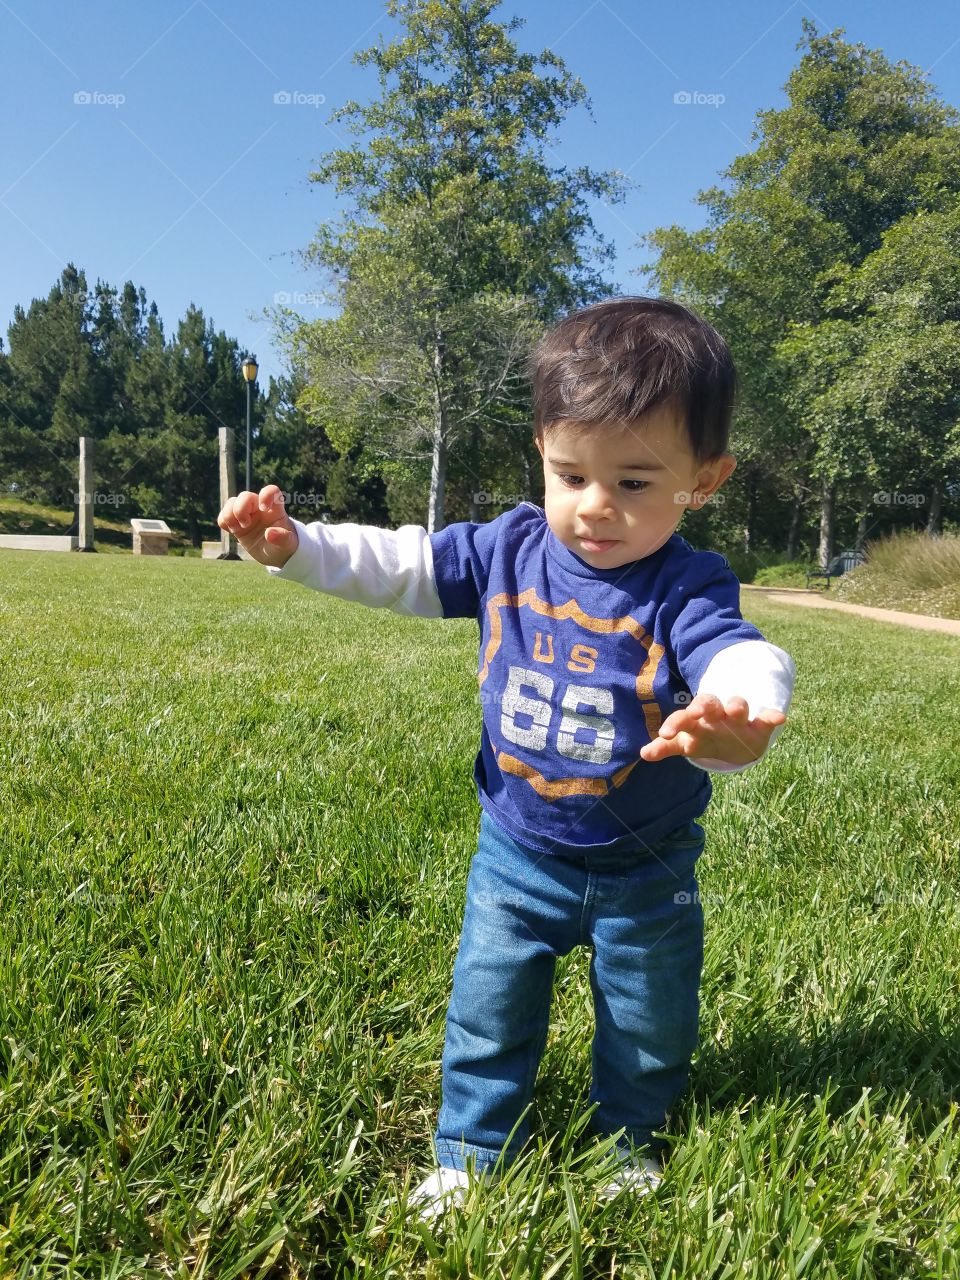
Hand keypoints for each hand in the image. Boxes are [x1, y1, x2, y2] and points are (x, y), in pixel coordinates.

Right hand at [217, 484, 298, 568]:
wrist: (275, 554)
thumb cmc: (284, 546)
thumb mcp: (288, 544)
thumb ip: (282, 538)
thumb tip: (270, 534)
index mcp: (275, 509)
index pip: (271, 491)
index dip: (266, 495)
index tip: (263, 508)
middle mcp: (259, 508)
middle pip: (245, 496)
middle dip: (240, 509)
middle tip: (246, 525)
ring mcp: (247, 514)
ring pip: (231, 502)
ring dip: (229, 514)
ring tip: (237, 529)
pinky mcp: (236, 523)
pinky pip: (223, 515)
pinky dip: (224, 521)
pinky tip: (232, 531)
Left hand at [639, 693, 786, 765]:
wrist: (736, 741)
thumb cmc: (705, 738)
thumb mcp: (686, 743)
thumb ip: (665, 747)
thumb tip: (643, 753)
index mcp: (697, 719)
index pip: (683, 717)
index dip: (675, 723)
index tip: (666, 733)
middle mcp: (717, 715)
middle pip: (708, 704)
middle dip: (704, 705)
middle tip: (698, 710)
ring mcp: (739, 719)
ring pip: (738, 706)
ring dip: (737, 705)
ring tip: (736, 708)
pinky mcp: (761, 726)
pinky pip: (768, 719)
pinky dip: (773, 717)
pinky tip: (778, 717)